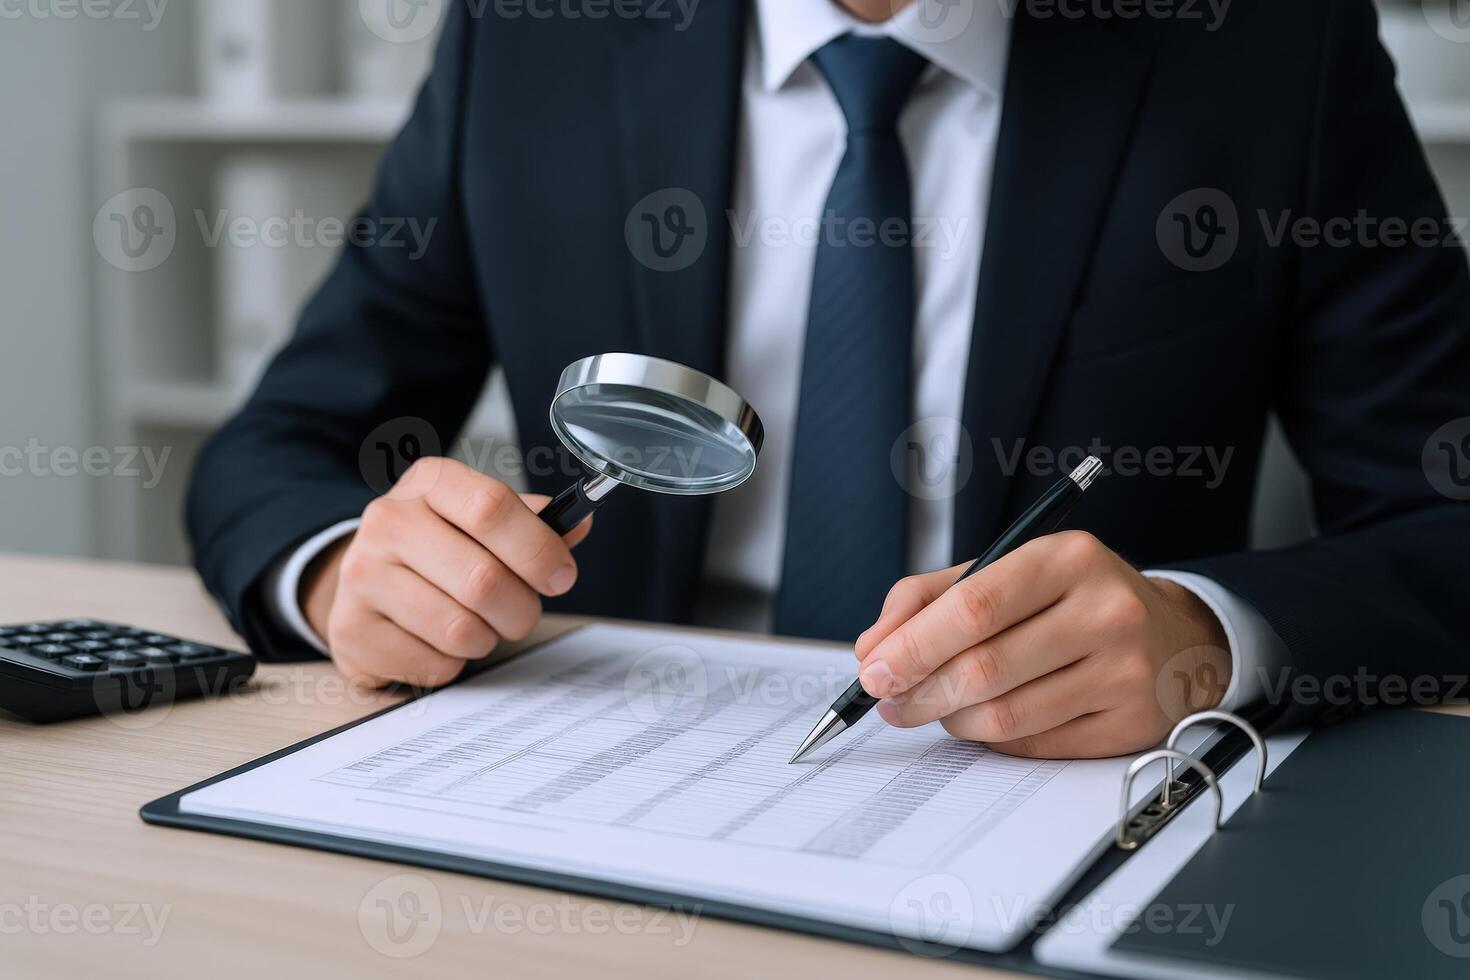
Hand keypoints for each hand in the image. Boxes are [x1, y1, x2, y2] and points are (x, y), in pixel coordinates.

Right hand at [302, 457, 590, 687]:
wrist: (367, 580)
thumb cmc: (441, 548)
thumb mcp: (483, 521)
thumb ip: (533, 523)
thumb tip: (579, 523)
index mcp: (430, 483)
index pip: (491, 507)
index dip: (538, 550)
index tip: (560, 576)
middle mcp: (388, 521)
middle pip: (483, 579)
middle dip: (521, 609)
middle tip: (522, 612)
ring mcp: (361, 575)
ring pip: (460, 629)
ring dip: (487, 638)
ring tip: (478, 624)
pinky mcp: (351, 629)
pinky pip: (434, 664)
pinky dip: (452, 663)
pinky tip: (438, 641)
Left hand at [853, 531, 1231, 758]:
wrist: (1172, 636)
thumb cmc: (1070, 601)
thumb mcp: (1006, 572)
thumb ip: (929, 599)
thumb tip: (874, 648)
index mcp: (1067, 558)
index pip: (973, 606)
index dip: (913, 645)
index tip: (874, 670)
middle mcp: (1104, 611)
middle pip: (984, 667)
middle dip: (919, 691)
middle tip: (889, 701)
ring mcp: (1123, 672)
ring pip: (1004, 716)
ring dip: (951, 719)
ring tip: (937, 707)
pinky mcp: (1128, 724)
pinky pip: (1032, 745)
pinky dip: (993, 739)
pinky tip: (986, 720)